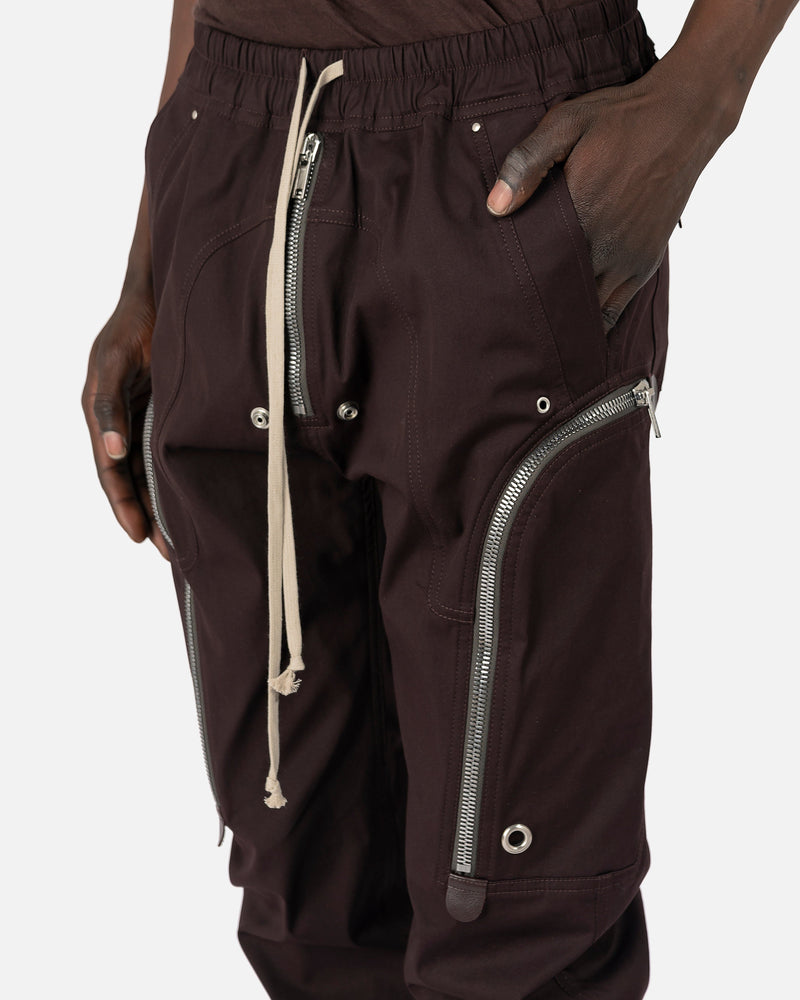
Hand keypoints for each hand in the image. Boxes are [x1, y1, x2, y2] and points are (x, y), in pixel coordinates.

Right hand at [81, 284, 169, 558]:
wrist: (164, 293)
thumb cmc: (132, 325)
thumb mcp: (112, 364)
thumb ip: (109, 407)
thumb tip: (110, 453)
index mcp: (102, 415)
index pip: (111, 473)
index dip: (123, 505)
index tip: (139, 537)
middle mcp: (123, 421)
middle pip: (133, 479)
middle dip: (148, 514)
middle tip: (168, 550)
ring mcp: (147, 416)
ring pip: (154, 470)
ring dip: (166, 501)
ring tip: (184, 535)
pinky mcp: (171, 410)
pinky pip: (172, 450)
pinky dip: (180, 474)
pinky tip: (197, 494)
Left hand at [485, 51, 733, 331]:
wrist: (684, 119)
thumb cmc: (619, 119)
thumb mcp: (566, 124)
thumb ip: (527, 162)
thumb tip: (495, 207)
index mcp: (579, 214)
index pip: (535, 267)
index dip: (515, 281)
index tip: (496, 289)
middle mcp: (604, 245)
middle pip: (558, 294)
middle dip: (535, 305)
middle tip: (511, 314)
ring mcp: (626, 260)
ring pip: (587, 310)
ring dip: (564, 316)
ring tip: (539, 323)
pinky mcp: (644, 265)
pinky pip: (614, 309)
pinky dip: (594, 321)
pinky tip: (575, 325)